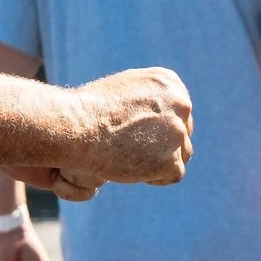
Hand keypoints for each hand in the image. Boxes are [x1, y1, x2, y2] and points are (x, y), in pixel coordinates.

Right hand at [45, 66, 193, 193]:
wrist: (78, 128)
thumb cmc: (91, 109)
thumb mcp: (126, 88)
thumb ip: (150, 96)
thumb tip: (167, 109)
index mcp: (169, 83)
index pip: (178, 111)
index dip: (158, 127)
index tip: (137, 133)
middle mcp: (181, 104)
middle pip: (182, 132)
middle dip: (163, 144)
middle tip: (133, 149)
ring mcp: (177, 133)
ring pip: (181, 154)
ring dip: (161, 160)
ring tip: (130, 157)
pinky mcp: (172, 161)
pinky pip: (173, 174)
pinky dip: (156, 176)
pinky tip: (132, 168)